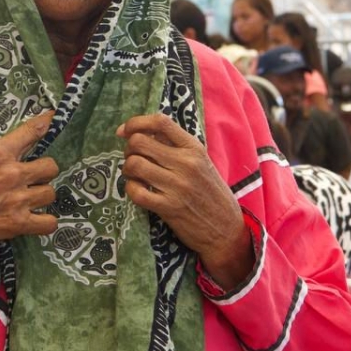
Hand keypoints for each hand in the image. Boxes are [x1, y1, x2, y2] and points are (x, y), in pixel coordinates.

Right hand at [0, 112, 58, 248]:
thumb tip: (3, 159)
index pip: (31, 132)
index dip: (45, 123)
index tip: (52, 118)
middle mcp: (13, 173)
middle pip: (51, 167)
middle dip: (44, 172)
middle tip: (33, 177)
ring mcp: (17, 199)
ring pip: (51, 193)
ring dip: (41, 196)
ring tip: (31, 200)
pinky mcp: (17, 223)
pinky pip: (48, 223)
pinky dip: (44, 223)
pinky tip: (36, 220)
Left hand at [116, 114, 253, 289]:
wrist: (226, 229)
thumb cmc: (211, 193)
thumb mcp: (201, 163)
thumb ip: (176, 146)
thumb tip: (143, 132)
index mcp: (194, 148)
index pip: (160, 122)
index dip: (136, 122)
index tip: (124, 131)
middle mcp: (186, 163)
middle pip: (139, 142)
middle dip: (128, 149)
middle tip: (133, 158)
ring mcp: (177, 186)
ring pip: (134, 164)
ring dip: (127, 169)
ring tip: (134, 175)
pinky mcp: (168, 207)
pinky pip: (135, 191)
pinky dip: (130, 189)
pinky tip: (137, 190)